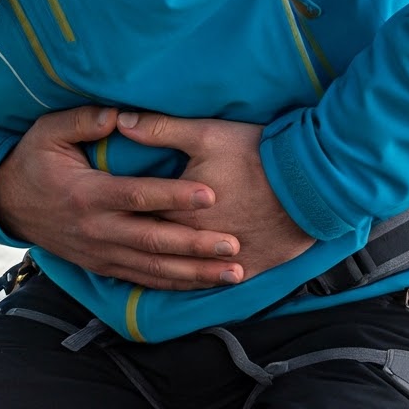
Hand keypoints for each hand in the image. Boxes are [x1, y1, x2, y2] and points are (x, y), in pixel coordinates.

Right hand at [0, 105, 248, 290]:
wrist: (6, 204)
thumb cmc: (34, 161)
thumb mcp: (48, 132)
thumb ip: (84, 121)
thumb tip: (121, 114)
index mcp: (87, 194)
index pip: (137, 197)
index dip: (174, 196)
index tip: (210, 194)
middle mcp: (96, 230)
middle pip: (154, 241)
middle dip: (196, 246)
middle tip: (234, 245)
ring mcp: (100, 253)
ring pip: (154, 269)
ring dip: (195, 274)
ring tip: (234, 274)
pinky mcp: (102, 267)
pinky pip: (143, 280)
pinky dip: (175, 285)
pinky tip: (204, 284)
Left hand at [111, 110, 312, 281]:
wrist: (312, 184)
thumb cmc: (258, 155)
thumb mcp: (207, 133)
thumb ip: (161, 130)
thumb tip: (121, 122)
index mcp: (178, 210)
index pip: (136, 218)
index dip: (117, 217)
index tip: (96, 216)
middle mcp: (195, 242)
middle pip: (154, 249)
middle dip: (130, 246)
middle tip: (106, 245)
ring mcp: (223, 260)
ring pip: (182, 274)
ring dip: (160, 272)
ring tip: (140, 270)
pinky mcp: (249, 268)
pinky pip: (215, 285)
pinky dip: (198, 286)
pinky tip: (186, 286)